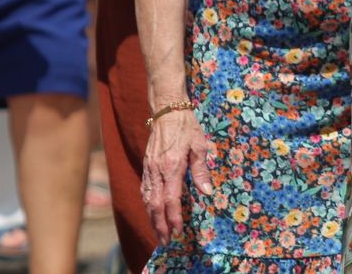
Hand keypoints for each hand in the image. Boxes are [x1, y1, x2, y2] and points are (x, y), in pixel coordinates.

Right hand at [142, 107, 215, 242]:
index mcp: (172, 166)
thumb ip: (201, 170)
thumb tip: (207, 193)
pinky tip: (151, 212)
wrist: (167, 110)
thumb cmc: (187, 126)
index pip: (171, 199)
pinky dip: (147, 204)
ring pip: (147, 199)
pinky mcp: (146, 166)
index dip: (174, 218)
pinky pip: (144, 190)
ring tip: (158, 232)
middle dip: (160, 225)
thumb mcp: (199, 145)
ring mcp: (149, 168)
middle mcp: (157, 170)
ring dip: (152, 218)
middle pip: (155, 205)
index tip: (178, 231)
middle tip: (166, 241)